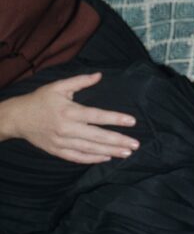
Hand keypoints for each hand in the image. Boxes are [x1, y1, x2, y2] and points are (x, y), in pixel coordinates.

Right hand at [0, 73, 138, 163]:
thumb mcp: (58, 86)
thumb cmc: (40, 100)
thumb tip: (99, 75)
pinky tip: (107, 157)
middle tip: (136, 144)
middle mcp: (67, 129)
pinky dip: (92, 158)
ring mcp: (61, 142)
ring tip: (127, 153)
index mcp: (69, 111)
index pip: (97, 116)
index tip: (132, 121)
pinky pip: (77, 157)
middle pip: (97, 136)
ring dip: (110, 151)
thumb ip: (80, 81)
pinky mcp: (56, 151)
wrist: (17, 118)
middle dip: (118, 140)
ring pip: (90, 149)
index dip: (115, 119)